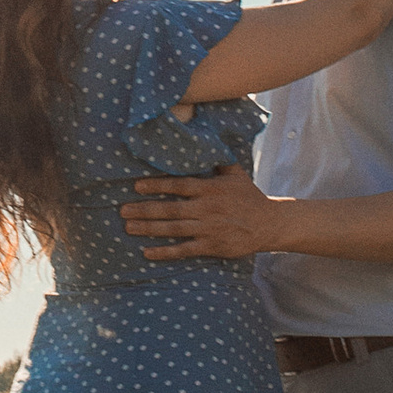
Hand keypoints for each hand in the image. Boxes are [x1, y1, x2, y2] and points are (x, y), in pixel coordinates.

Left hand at [121, 163, 283, 258]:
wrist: (269, 224)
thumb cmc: (249, 196)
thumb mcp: (235, 173)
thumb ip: (216, 159)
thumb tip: (202, 139)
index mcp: (211, 189)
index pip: (179, 186)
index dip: (157, 186)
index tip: (136, 186)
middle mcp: (207, 209)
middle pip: (171, 209)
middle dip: (145, 209)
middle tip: (122, 210)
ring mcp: (208, 229)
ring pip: (174, 229)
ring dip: (149, 229)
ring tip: (128, 227)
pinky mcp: (212, 246)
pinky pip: (184, 250)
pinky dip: (166, 252)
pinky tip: (148, 252)